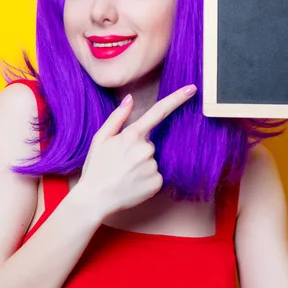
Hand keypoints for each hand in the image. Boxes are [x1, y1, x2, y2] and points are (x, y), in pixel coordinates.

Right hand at [75, 85, 196, 219]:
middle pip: (150, 144)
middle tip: (121, 163)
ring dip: (142, 165)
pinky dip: (146, 179)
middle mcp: (146, 149)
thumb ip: (117, 117)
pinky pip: (156, 175)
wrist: (95, 199)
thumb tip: (130, 98)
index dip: (177, 98)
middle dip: (138, 150)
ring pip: (153, 160)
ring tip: (125, 175)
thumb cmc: (96, 168)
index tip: (192, 88)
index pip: (159, 112)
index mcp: (132, 135)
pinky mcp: (158, 182)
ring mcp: (153, 166)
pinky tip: (133, 184)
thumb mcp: (100, 138)